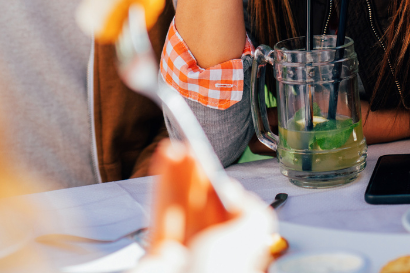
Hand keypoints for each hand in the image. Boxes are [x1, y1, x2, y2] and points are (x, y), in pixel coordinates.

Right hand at [141, 141, 275, 272]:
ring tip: (175, 148)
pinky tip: (164, 162)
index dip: (225, 192)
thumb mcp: (251, 240)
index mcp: (242, 264)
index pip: (237, 223)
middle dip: (199, 178)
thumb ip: (253, 215)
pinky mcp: (156, 262)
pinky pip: (162, 219)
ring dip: (179, 177)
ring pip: (183, 212)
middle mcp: (213, 265)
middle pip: (207, 213)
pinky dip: (163, 188)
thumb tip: (239, 197)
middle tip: (192, 149)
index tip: (215, 166)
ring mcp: (183, 266)